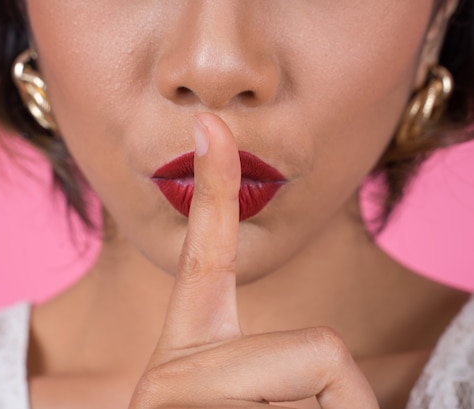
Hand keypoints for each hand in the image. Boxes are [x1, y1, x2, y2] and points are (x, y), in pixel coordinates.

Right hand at [129, 113, 378, 408]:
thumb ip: (292, 364)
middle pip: (321, 348)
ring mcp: (172, 395)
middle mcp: (173, 370)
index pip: (207, 256)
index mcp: (194, 349)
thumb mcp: (260, 401)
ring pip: (328, 386)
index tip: (210, 126)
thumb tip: (333, 347)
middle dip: (331, 396)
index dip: (214, 191)